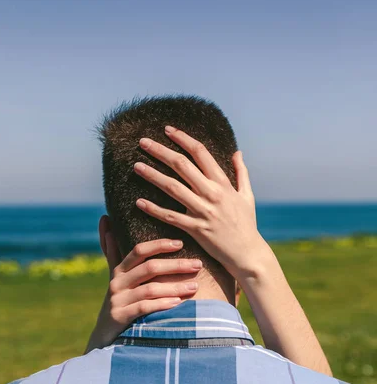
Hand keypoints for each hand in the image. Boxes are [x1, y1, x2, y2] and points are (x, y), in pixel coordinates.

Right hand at [86, 238, 201, 350]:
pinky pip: (144, 308)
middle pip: (149, 268)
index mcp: (119, 270)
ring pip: (149, 289)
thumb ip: (113, 251)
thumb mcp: (115, 276)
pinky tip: (178, 304)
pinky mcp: (120, 317)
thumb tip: (106, 219)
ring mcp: (117, 300)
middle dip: (176, 265)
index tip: (181, 243)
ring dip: (175, 287)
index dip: (159, 245)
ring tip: (195, 287)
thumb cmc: (118, 301)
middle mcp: (117, 282)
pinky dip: (161, 304)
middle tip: (198, 264)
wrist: (104, 336)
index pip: (139, 251)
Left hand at [133, 126, 265, 279]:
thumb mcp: (247, 196)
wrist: (247, 253)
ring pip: (173, 188)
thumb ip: (241, 172)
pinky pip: (171, 217)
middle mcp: (212, 194)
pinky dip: (154, 209)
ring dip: (152, 175)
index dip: (183, 138)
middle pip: (182, 165)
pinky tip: (139, 202)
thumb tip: (237, 152)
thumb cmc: (247, 224)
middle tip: (143, 142)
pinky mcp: (196, 229)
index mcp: (223, 183)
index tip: (168, 130)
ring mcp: (203, 211)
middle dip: (160, 151)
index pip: (201, 153)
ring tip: (136, 166)